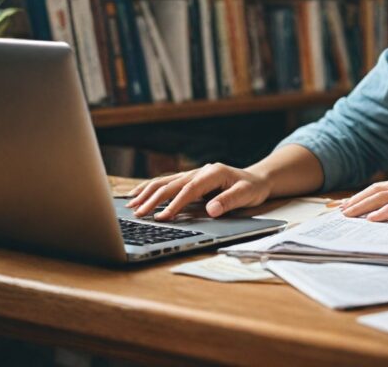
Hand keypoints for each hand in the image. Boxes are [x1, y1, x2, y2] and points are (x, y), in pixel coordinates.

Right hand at [125, 162, 271, 220]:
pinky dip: (151, 189)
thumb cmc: (252, 188)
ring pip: (165, 181)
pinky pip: (167, 183)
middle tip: (138, 214)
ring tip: (130, 204)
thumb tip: (211, 210)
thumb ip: (229, 201)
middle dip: (153, 199)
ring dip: (147, 192)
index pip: (189, 189)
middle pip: (172, 184)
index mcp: (213, 173)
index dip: (175, 204)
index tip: (163, 217)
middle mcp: (200, 171)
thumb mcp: (246, 195)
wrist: (256, 179)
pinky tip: (138, 194)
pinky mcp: (189, 179)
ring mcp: (193, 174)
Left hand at [339, 172, 387, 222]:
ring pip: (381, 197)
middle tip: (337, 211)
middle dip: (353, 201)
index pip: (377, 188)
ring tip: (347, 215)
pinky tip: (371, 220)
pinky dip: (383, 212)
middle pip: (374, 190)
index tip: (342, 205)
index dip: (358, 196)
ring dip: (362, 206)